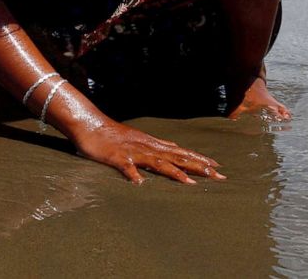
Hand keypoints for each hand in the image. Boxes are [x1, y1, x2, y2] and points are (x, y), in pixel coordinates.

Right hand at [72, 118, 225, 184]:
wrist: (89, 123)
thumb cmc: (111, 134)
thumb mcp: (136, 139)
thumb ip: (153, 147)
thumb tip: (171, 151)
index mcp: (151, 144)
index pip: (180, 152)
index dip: (199, 159)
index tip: (217, 167)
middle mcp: (146, 147)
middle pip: (176, 157)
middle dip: (197, 166)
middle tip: (219, 176)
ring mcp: (132, 152)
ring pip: (157, 162)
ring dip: (174, 172)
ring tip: (190, 183)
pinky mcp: (116, 157)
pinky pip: (126, 167)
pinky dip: (133, 175)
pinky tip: (139, 183)